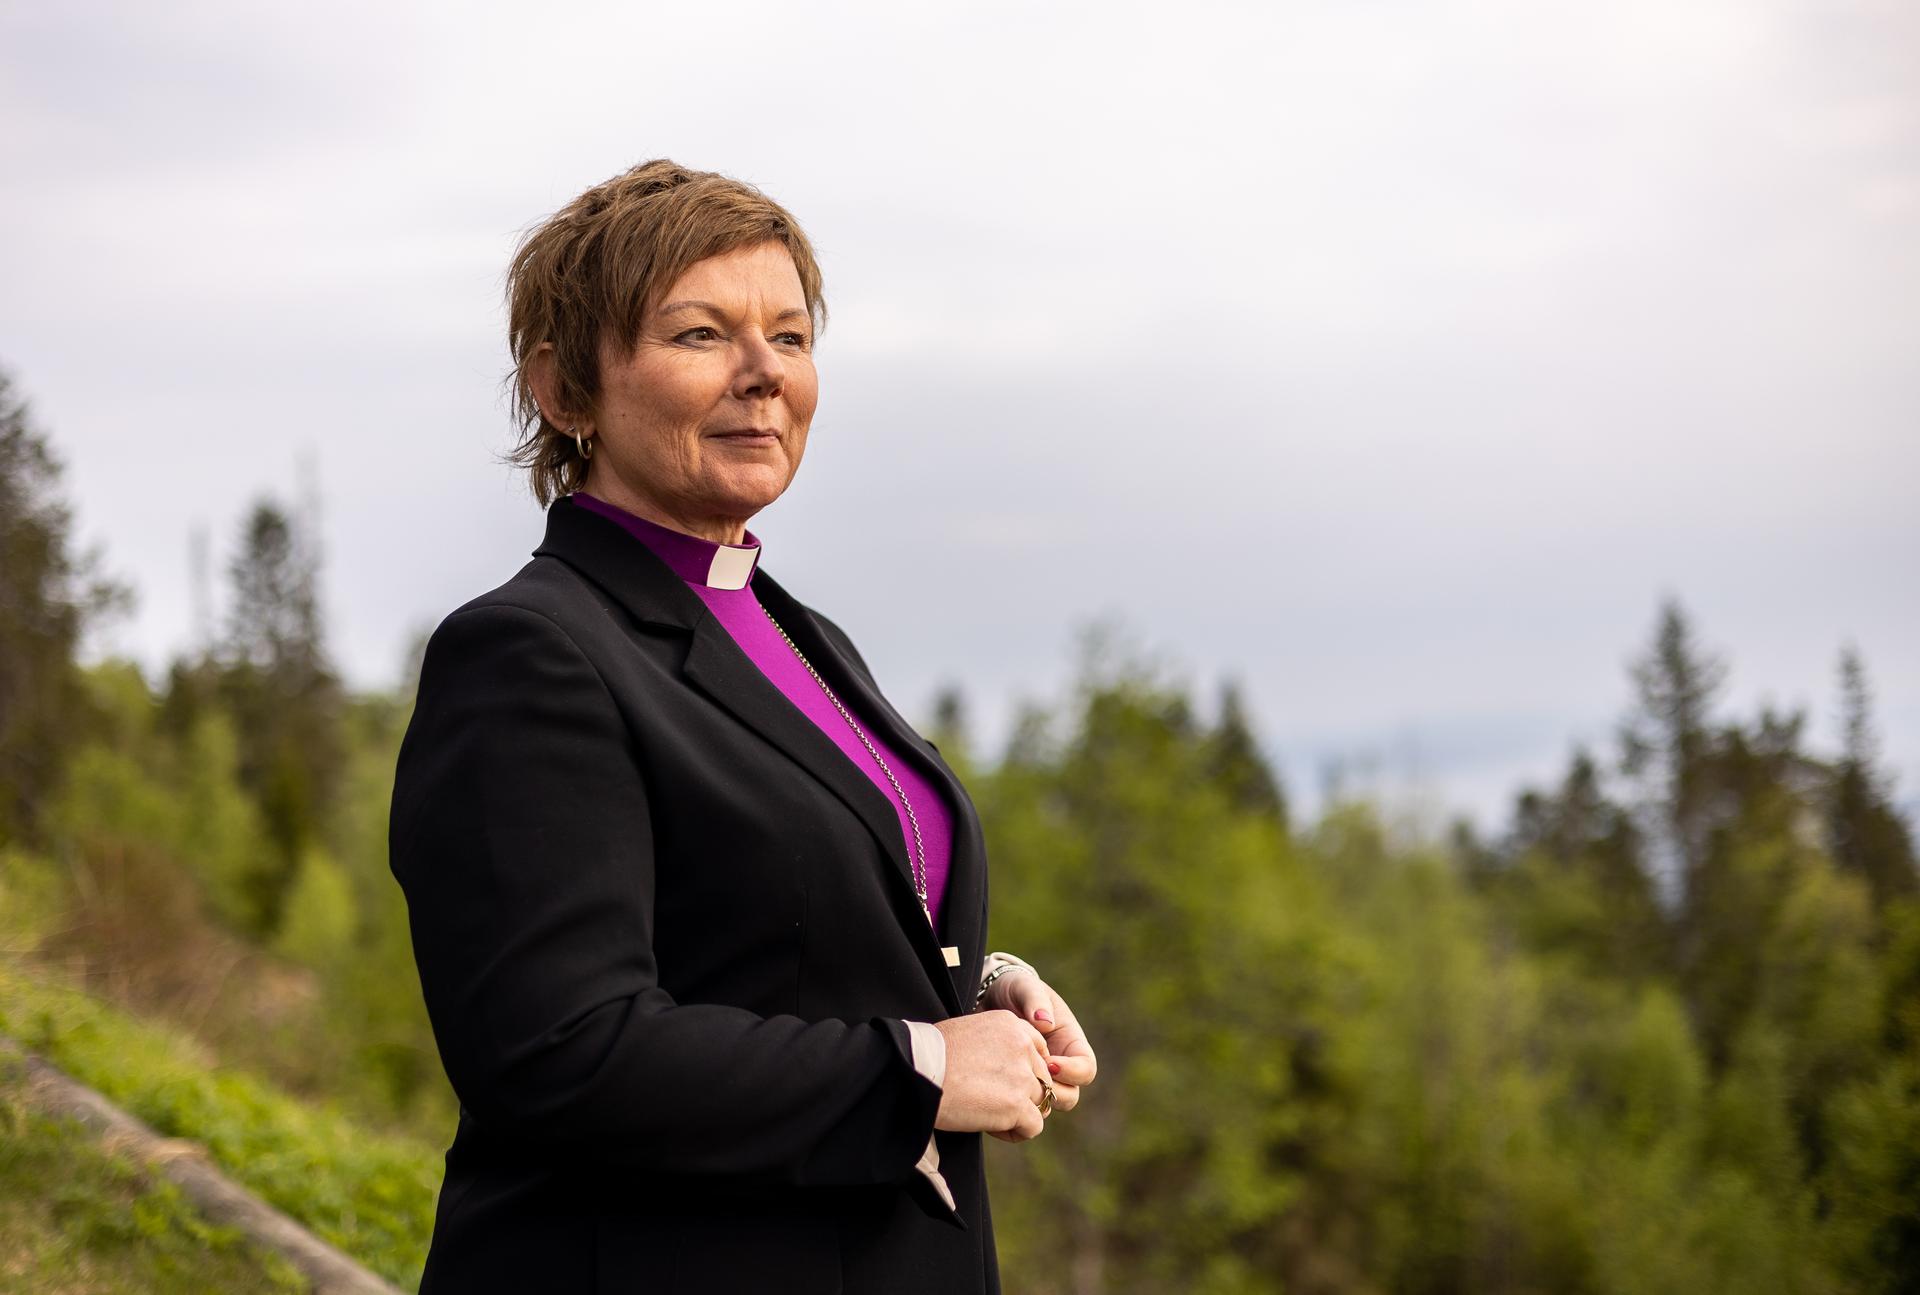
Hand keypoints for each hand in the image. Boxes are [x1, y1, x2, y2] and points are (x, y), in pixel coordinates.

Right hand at [931, 1010, 1054, 1141]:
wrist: (917, 1073)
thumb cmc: (931, 1055)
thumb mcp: (968, 1032)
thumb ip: (995, 1044)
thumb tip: (1003, 1067)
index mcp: (1010, 1024)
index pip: (1038, 1050)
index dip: (1025, 1070)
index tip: (1002, 1081)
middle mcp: (1022, 1045)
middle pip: (1041, 1078)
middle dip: (1023, 1094)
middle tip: (991, 1102)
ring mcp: (1022, 1075)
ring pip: (1041, 1102)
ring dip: (1019, 1114)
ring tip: (989, 1116)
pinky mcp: (1016, 1104)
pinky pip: (1034, 1126)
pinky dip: (1016, 1132)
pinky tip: (993, 1128)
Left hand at [988, 971, 1096, 1113]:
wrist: (986, 997)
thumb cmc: (1014, 989)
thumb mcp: (1025, 987)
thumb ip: (1035, 999)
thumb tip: (1046, 1022)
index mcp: (1070, 1042)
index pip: (1086, 1068)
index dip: (1073, 1071)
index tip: (1050, 1062)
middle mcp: (1059, 1064)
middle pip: (1070, 1095)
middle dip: (1054, 1093)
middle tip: (1031, 1080)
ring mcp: (1038, 1077)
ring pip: (1046, 1105)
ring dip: (1033, 1102)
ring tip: (1013, 1086)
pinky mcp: (1017, 1085)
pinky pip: (1021, 1106)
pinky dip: (1013, 1105)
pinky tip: (997, 1092)